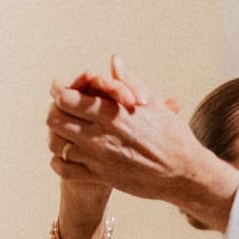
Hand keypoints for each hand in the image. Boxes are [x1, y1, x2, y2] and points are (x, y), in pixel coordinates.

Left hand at [48, 56, 238, 228]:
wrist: (184, 172)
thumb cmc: (172, 134)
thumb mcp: (152, 103)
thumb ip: (128, 81)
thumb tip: (114, 60)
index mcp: (112, 112)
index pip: (67, 98)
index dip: (59, 91)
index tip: (59, 88)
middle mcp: (100, 135)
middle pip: (54, 119)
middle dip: (55, 111)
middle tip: (61, 109)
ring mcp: (98, 158)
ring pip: (56, 145)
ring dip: (57, 136)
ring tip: (65, 132)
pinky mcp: (100, 178)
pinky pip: (64, 170)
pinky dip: (60, 162)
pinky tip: (68, 156)